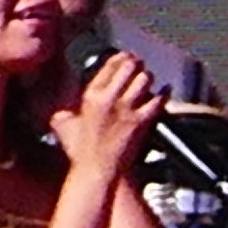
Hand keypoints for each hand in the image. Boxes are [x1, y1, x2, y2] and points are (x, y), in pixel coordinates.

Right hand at [49, 49, 163, 178]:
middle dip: (136, 63)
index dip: (119, 57)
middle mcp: (109, 98)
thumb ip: (62, 114)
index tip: (124, 56)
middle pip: (129, 67)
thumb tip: (60, 112)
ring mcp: (127, 110)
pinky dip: (164, 94)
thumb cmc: (79, 153)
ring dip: (148, 76)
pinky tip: (167, 90)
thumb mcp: (63, 128)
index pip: (108, 65)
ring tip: (148, 76)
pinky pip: (158, 101)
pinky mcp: (141, 122)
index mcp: (91, 96)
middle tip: (139, 63)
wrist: (96, 171)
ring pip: (144, 80)